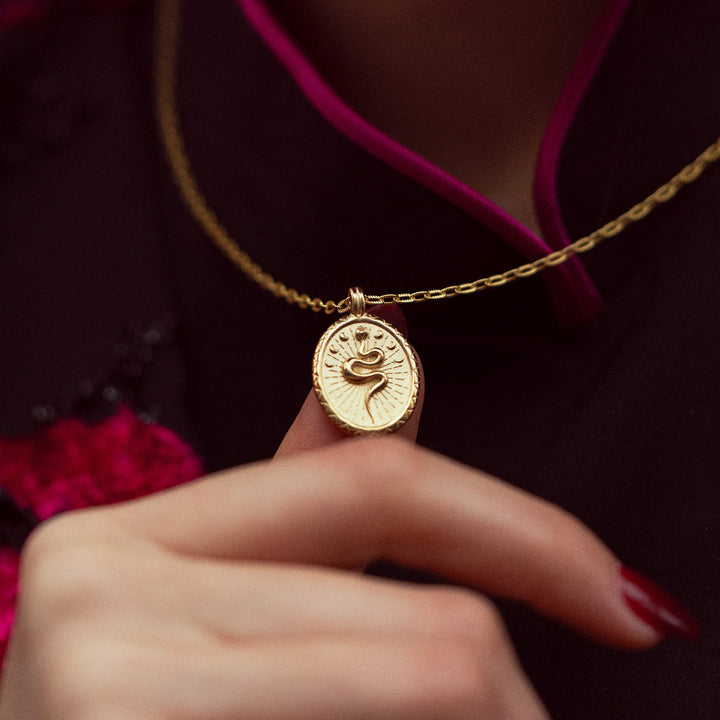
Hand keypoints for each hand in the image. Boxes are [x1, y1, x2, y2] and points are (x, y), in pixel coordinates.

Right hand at [0, 363, 679, 718]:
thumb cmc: (131, 715)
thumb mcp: (212, 600)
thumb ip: (306, 487)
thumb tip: (394, 352)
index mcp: (128, 538)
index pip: (375, 485)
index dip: (522, 530)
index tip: (619, 593)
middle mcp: (102, 592)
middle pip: (432, 625)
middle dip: (507, 689)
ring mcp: (107, 685)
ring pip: (434, 677)